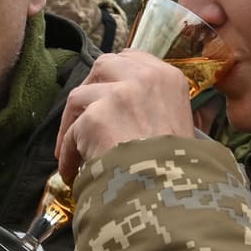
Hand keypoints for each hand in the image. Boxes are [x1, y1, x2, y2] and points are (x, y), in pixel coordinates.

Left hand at [55, 50, 194, 184]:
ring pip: (79, 97)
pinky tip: (73, 171)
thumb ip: (158, 107)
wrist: (171, 192)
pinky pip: (71, 133)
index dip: (114, 74)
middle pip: (102, 66)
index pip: (132, 58)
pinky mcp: (95, 117)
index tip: (106, 90)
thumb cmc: (179, 168)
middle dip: (90, 88)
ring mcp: (118, 95)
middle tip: (84, 116)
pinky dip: (68, 153)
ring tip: (75, 151)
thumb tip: (132, 114)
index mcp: (168, 78)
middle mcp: (145, 78)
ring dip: (73, 124)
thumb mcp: (182, 125)